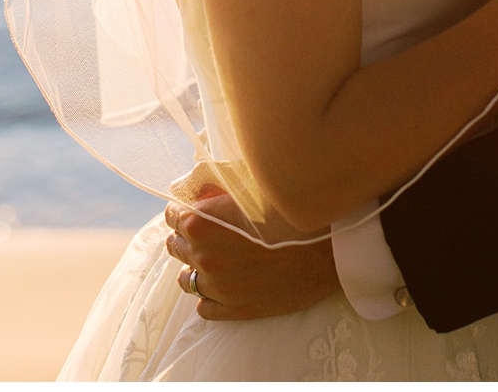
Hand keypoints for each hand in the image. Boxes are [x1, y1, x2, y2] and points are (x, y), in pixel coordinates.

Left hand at [162, 185, 337, 321]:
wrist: (326, 251)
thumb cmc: (291, 213)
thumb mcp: (249, 189)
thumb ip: (215, 190)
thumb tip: (195, 191)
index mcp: (200, 222)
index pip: (172, 216)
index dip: (183, 211)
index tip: (194, 212)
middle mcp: (202, 255)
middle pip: (176, 246)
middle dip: (187, 238)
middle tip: (207, 235)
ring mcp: (217, 286)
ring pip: (186, 280)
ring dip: (195, 269)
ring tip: (214, 262)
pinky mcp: (234, 309)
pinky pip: (204, 307)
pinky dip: (210, 297)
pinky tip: (226, 285)